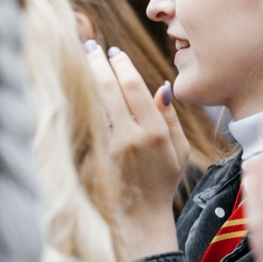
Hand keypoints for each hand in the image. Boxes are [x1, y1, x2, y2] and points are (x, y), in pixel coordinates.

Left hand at [86, 42, 188, 257]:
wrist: (142, 215)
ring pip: (99, 103)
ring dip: (90, 78)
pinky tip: (83, 85)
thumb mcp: (179, 150)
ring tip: (83, 57)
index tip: (114, 51)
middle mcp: (132, 136)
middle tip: (91, 46)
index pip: (135, 90)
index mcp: (155, 132)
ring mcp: (114, 145)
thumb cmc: (164, 180)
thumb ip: (169, 118)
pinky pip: (96, 119)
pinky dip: (89, 99)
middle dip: (99, 65)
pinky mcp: (102, 152)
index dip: (123, 67)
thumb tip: (161, 87)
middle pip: (111, 91)